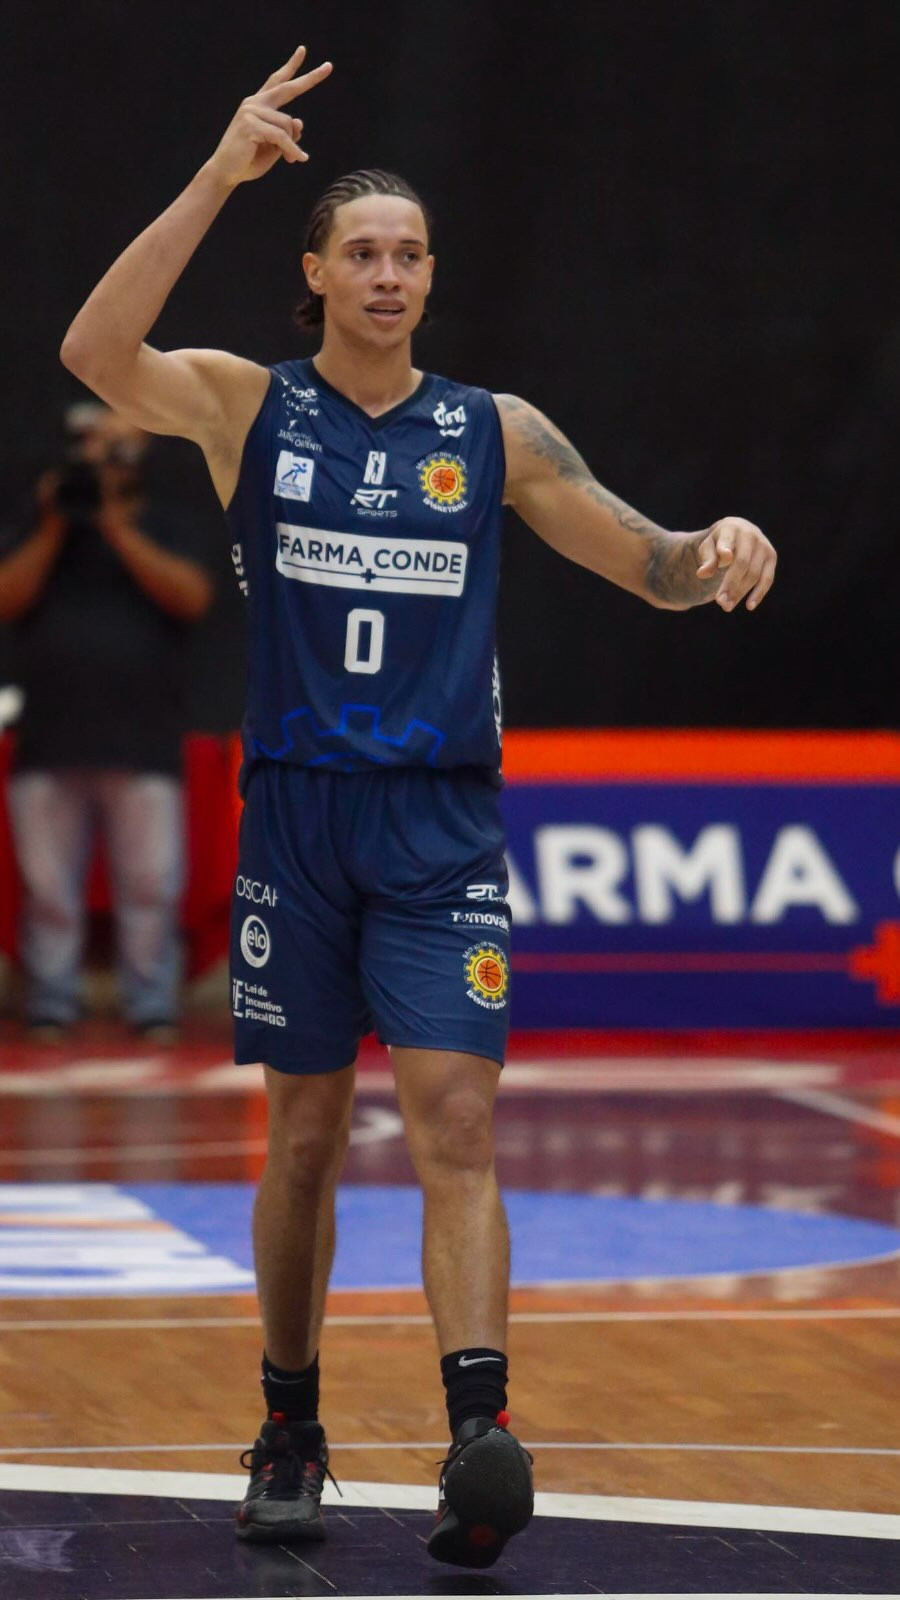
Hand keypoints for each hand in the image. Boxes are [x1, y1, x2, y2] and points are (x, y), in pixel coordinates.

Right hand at [207, 45, 332, 188]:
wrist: (226, 172)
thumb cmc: (249, 160)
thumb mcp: (274, 146)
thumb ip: (287, 133)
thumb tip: (299, 122)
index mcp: (259, 104)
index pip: (277, 81)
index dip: (291, 66)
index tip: (302, 50)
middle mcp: (254, 102)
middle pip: (287, 88)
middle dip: (310, 78)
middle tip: (329, 66)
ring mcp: (251, 111)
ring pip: (288, 123)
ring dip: (293, 145)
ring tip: (291, 159)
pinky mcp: (250, 124)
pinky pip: (282, 137)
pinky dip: (291, 150)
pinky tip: (296, 159)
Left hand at [696, 517, 776, 611]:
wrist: (737, 533)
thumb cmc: (718, 543)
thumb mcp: (708, 548)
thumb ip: (707, 559)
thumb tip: (702, 574)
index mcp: (731, 528)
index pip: (728, 543)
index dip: (725, 551)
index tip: (723, 562)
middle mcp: (751, 534)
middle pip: (742, 563)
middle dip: (731, 585)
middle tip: (719, 602)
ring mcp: (764, 546)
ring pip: (754, 574)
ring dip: (741, 593)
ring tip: (727, 606)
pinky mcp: (771, 557)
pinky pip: (767, 578)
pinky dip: (759, 593)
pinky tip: (749, 606)